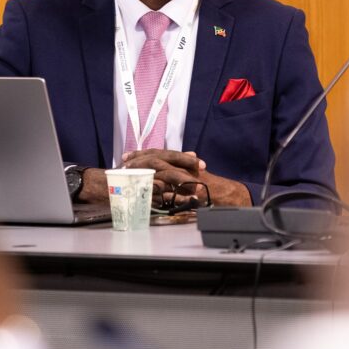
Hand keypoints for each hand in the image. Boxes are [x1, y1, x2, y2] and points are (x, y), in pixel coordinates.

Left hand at [122, 150, 251, 206]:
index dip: (140, 154)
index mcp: (179, 162)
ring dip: (146, 170)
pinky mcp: (190, 187)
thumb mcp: (189, 177)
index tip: (126, 157)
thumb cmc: (207, 188)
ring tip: (131, 173)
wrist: (225, 194)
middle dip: (138, 160)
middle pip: (156, 157)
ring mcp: (186, 174)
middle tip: (123, 164)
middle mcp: (181, 165)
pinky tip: (147, 186)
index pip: (157, 153)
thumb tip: (160, 173)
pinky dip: (161, 186)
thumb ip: (176, 172)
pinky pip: (174, 186)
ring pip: (163, 168)